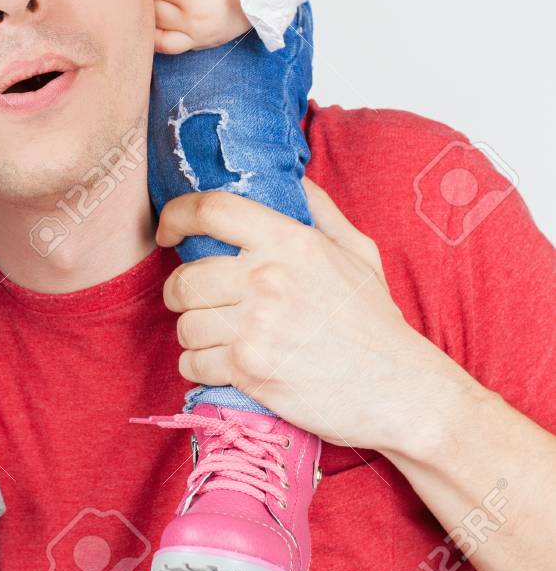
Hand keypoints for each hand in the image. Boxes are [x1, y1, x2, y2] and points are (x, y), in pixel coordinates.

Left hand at [151, 0, 250, 52]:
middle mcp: (191, 16)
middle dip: (153, 0)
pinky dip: (159, 40)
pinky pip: (170, 48)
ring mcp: (195, 34)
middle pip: (154, 11)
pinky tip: (158, 30)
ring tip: (155, 13)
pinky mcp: (200, 44)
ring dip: (152, 23)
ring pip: (156, 35)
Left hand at [157, 178, 444, 450]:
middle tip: (196, 301)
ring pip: (184, 324)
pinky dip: (199, 366)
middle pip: (185, 277)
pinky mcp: (251, 370)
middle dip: (181, 292)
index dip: (175, 216)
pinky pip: (193, 363)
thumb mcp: (357, 252)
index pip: (211, 209)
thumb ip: (319, 209)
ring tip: (216, 336)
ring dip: (193, 333)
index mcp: (290, 241)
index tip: (168, 232)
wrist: (402, 392)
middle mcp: (268, 278)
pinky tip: (221, 364)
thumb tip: (291, 177)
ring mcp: (257, 327)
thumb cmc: (374, 321)